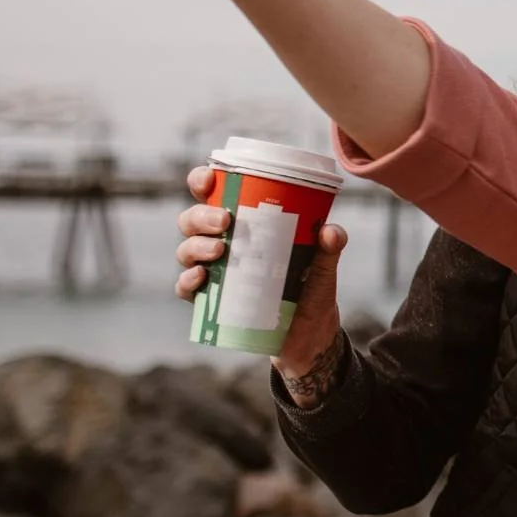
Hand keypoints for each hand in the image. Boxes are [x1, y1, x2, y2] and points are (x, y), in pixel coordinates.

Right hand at [175, 165, 348, 405]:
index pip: (214, 195)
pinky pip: (186, 288)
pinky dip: (187, 281)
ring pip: (186, 250)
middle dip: (201, 215)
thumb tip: (330, 231)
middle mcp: (224, 244)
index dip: (203, 181)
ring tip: (220, 249)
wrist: (309, 337)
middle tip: (225, 220)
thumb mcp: (323, 267)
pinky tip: (201, 277)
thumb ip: (329, 249)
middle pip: (192, 220)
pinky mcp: (211, 301)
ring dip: (196, 245)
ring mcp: (214, 272)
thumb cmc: (312, 292)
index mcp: (246, 225)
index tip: (209, 179)